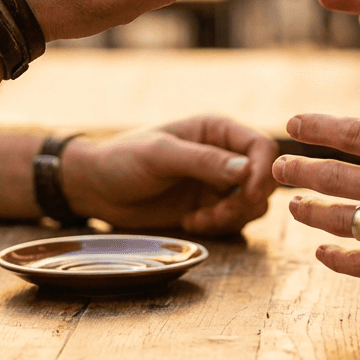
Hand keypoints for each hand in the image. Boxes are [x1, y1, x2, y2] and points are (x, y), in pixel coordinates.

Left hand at [60, 116, 278, 234]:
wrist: (95, 189)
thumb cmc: (122, 160)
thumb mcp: (160, 154)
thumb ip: (203, 160)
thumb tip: (247, 170)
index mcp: (216, 131)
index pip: (261, 147)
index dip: (263, 172)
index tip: (248, 194)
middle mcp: (223, 156)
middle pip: (263, 180)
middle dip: (246, 202)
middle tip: (216, 215)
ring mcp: (217, 184)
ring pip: (253, 205)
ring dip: (232, 218)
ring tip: (199, 220)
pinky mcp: (209, 208)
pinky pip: (234, 222)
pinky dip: (219, 228)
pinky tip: (190, 223)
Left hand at [272, 40, 359, 295]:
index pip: (355, 133)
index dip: (318, 126)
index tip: (294, 122)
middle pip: (336, 176)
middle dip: (300, 169)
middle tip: (278, 165)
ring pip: (341, 219)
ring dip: (310, 211)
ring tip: (293, 205)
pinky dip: (337, 257)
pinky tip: (322, 251)